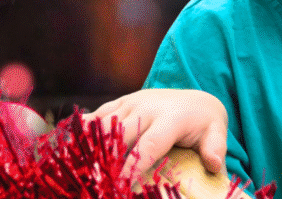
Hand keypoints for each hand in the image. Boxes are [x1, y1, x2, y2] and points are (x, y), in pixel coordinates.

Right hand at [85, 88, 228, 181]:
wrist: (195, 98)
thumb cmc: (204, 123)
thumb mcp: (216, 133)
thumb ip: (215, 148)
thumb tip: (214, 165)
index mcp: (170, 119)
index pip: (148, 146)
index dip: (132, 166)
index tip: (119, 184)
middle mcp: (148, 108)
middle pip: (119, 135)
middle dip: (104, 158)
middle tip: (91, 180)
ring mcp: (132, 102)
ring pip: (104, 124)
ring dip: (88, 145)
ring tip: (73, 166)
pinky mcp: (121, 102)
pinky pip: (98, 115)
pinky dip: (82, 130)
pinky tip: (65, 146)